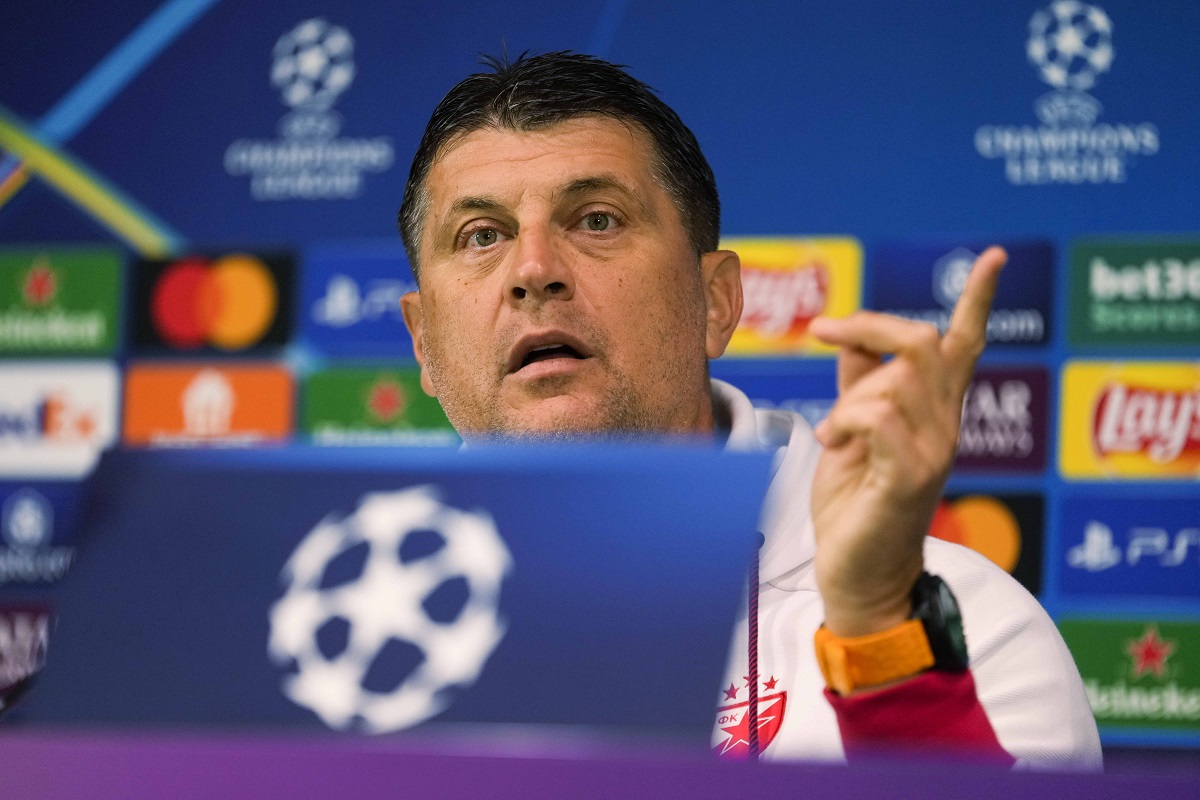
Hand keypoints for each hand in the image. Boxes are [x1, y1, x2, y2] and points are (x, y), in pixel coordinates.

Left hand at [807, 246, 1005, 637]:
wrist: (856, 573)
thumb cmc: (855, 504)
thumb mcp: (851, 432)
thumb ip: (858, 384)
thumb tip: (851, 335)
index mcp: (933, 411)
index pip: (964, 344)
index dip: (978, 298)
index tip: (993, 256)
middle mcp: (945, 426)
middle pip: (924, 343)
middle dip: (871, 326)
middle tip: (826, 333)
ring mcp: (933, 453)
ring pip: (893, 381)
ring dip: (847, 399)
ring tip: (834, 434)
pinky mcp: (909, 478)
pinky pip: (879, 420)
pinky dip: (845, 423)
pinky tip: (834, 447)